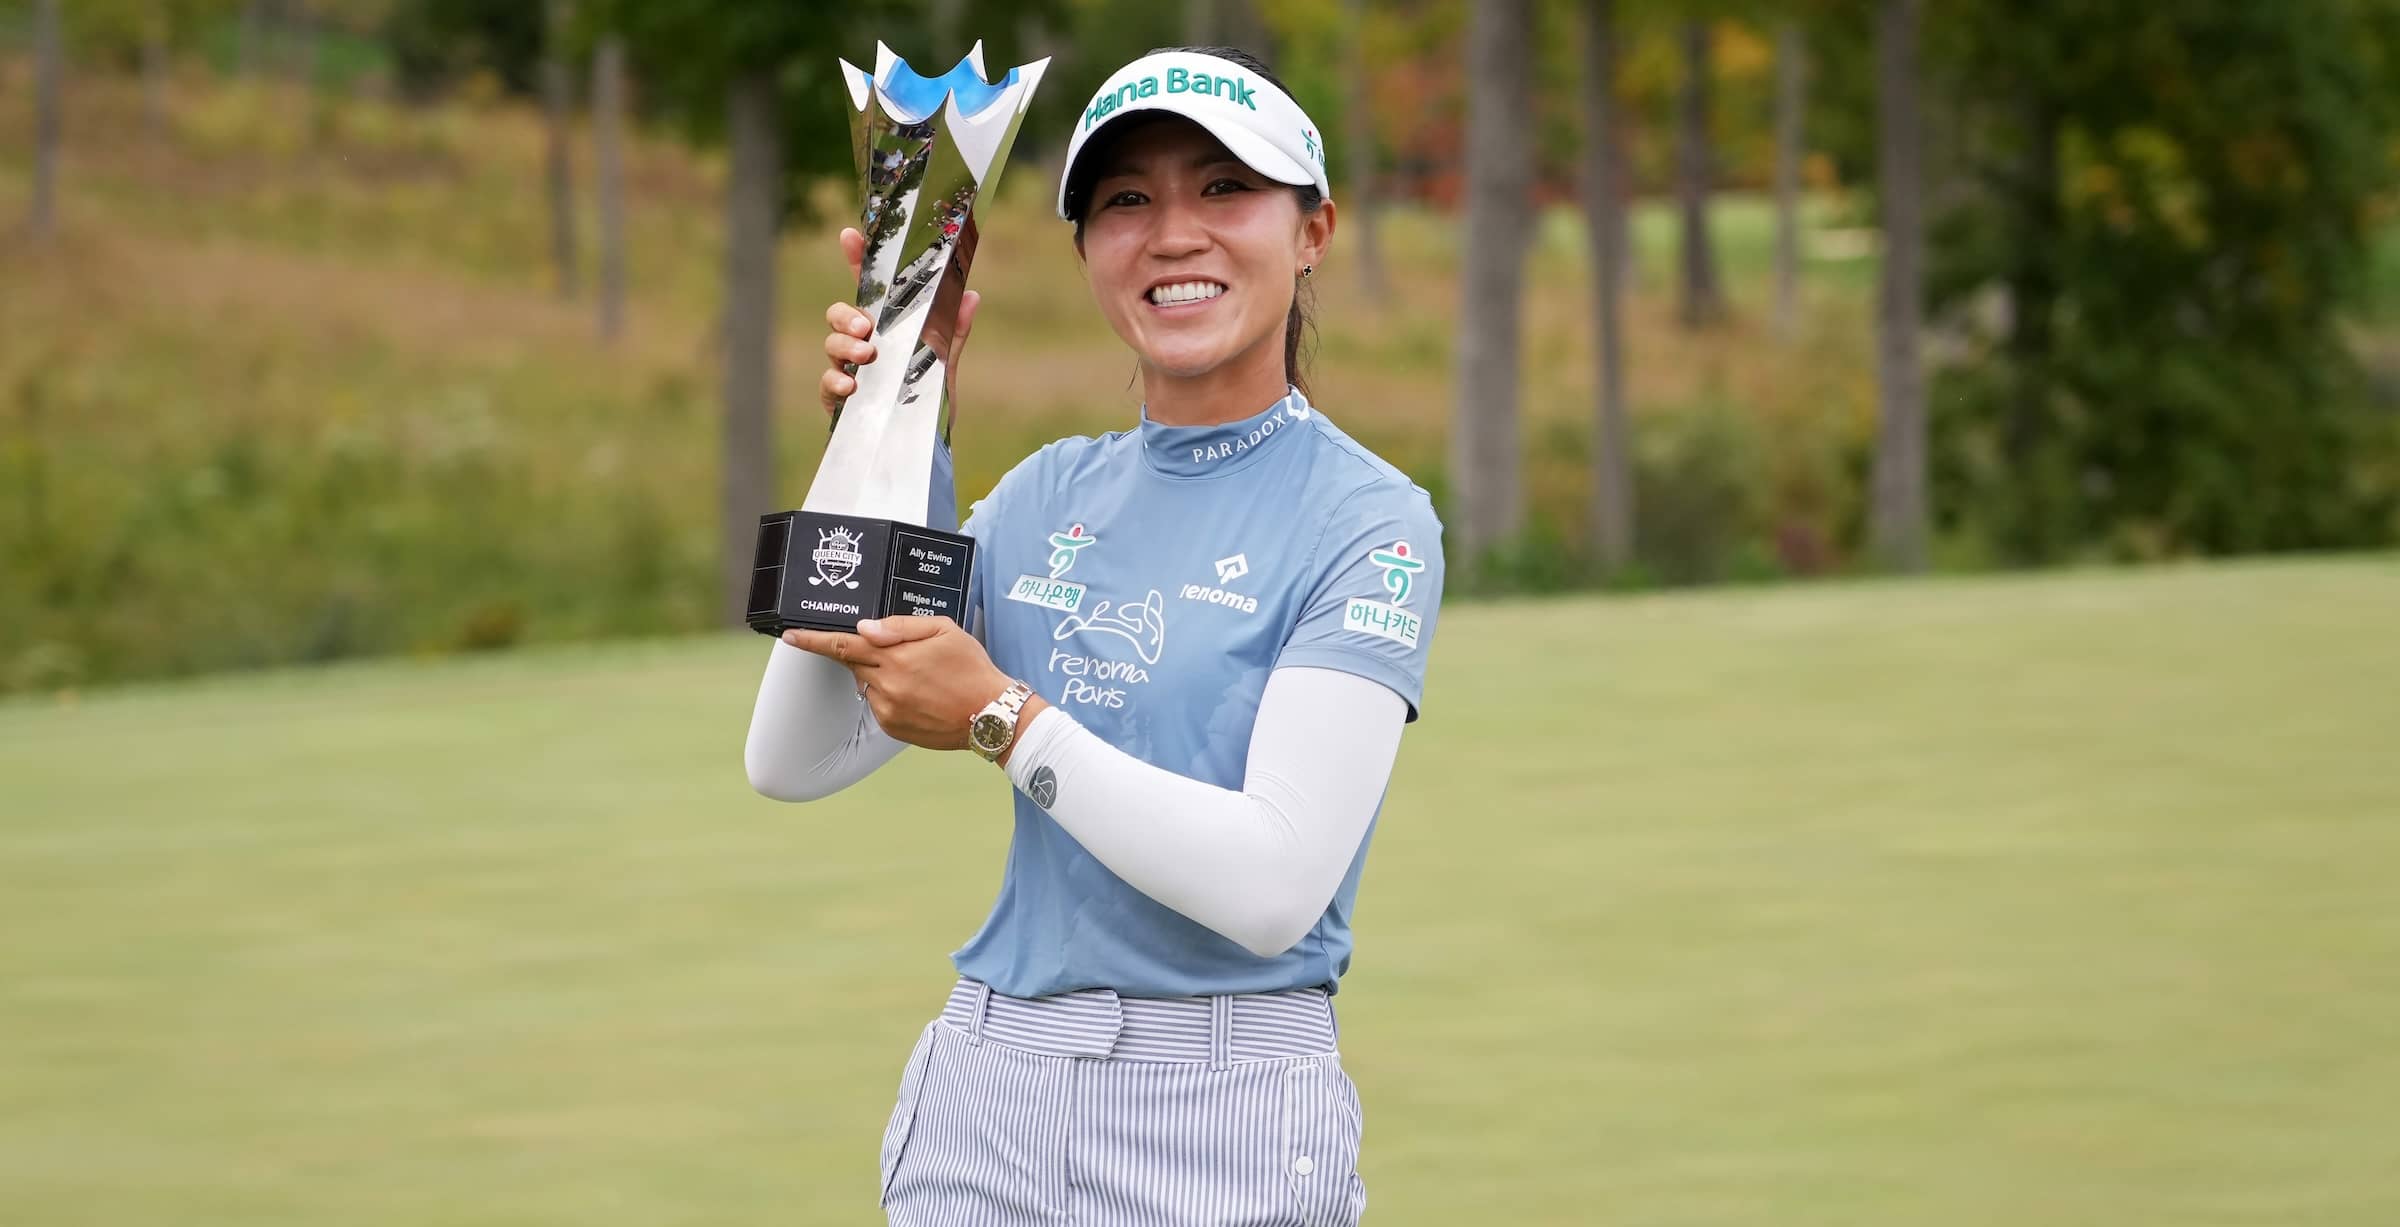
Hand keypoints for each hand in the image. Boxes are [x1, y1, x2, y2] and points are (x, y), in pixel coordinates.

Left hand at [783, 615, 1011, 750]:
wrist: (991, 714)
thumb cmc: (972, 669)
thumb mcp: (944, 630)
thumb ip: (901, 626)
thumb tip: (865, 628)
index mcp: (896, 657)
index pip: (843, 645)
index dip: (812, 640)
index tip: (790, 636)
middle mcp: (886, 685)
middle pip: (852, 664)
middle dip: (858, 654)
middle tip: (888, 653)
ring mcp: (888, 709)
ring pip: (867, 684)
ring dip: (879, 675)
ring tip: (919, 675)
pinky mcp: (892, 728)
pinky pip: (879, 705)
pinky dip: (890, 694)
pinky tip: (919, 693)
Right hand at [818, 227, 981, 420]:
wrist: (921, 444)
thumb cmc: (927, 397)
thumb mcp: (946, 362)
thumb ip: (955, 330)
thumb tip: (973, 295)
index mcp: (886, 327)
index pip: (868, 288)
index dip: (858, 259)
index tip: (850, 235)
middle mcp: (862, 343)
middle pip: (839, 314)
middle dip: (846, 315)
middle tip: (867, 327)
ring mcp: (847, 369)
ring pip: (832, 345)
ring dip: (846, 346)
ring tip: (868, 355)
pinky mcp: (838, 400)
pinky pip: (827, 384)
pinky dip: (835, 381)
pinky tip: (852, 385)